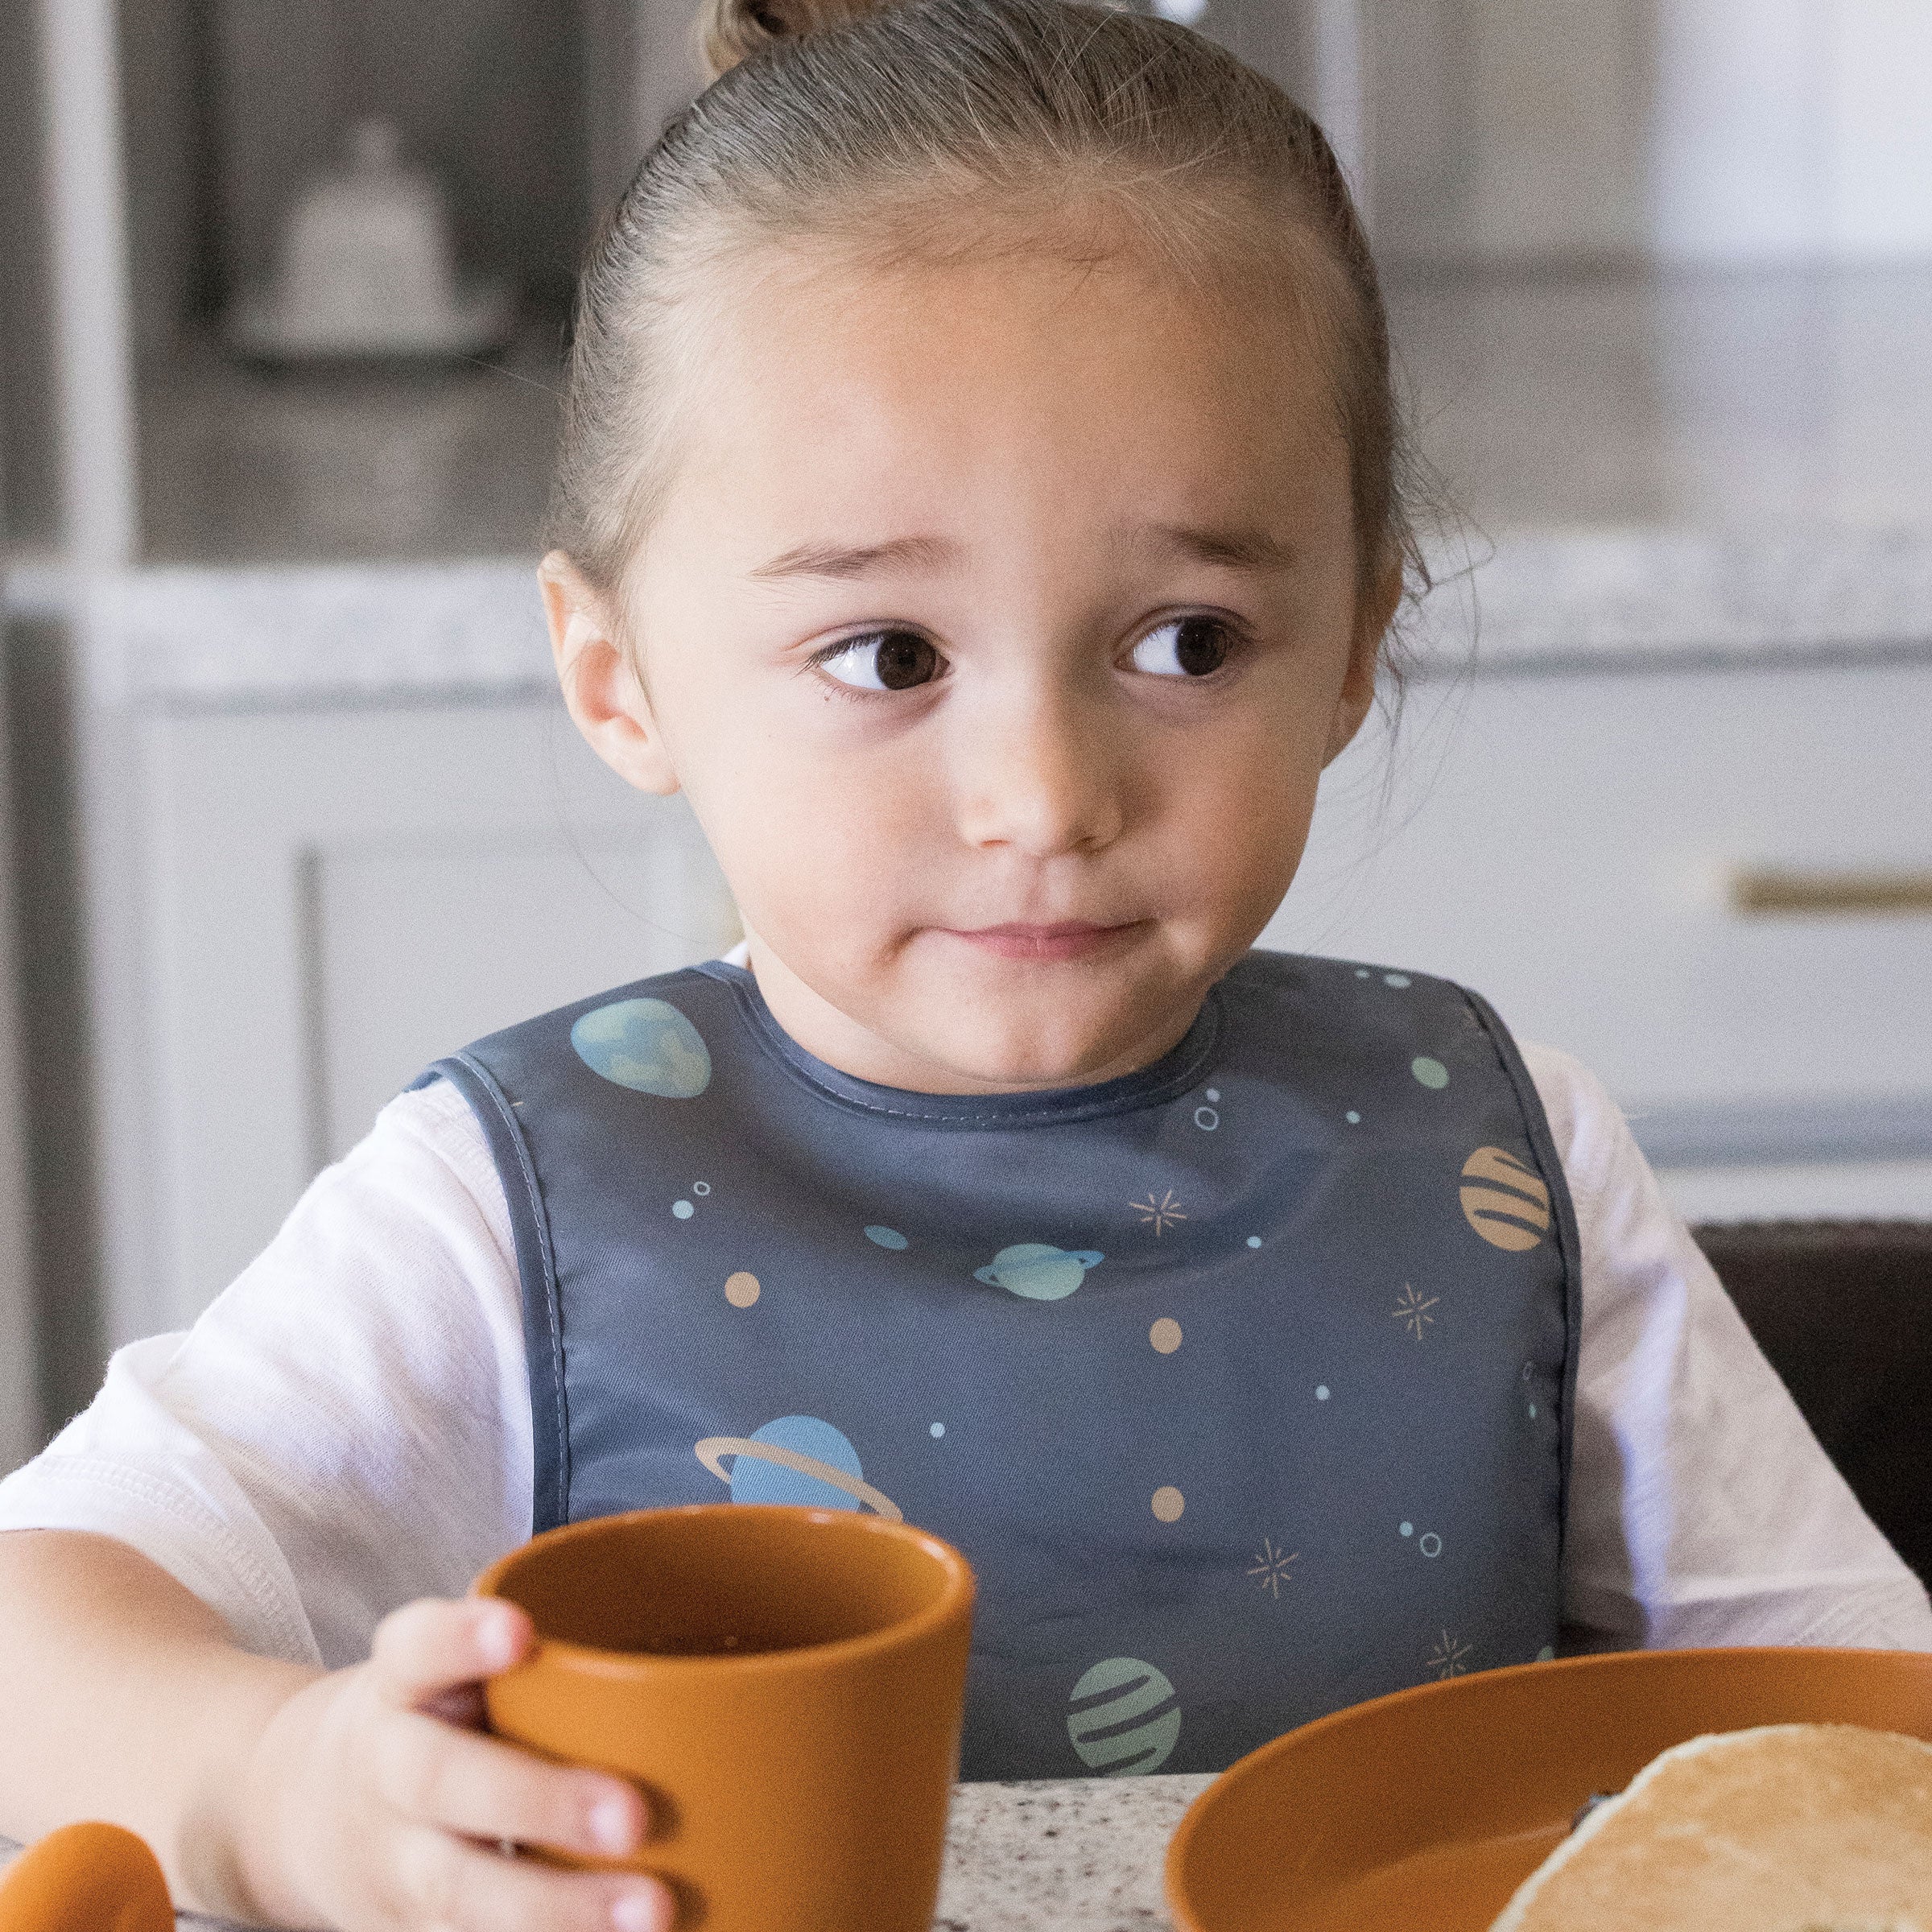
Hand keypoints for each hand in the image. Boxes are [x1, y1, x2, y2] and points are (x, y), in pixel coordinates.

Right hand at [235, 1597, 676, 1930]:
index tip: (519, 1631)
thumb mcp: (450, 1665)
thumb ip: (542, 1659)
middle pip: (444, 1781)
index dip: (461, 1638)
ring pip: (463, 1889)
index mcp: (400, 1685)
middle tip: (634, 1815)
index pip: (416, 1647)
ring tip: (652, 1912)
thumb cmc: (431, 1714)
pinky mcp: (412, 1929)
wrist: (300, 1809)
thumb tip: (712, 1667)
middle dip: (539, 1800)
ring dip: (558, 1910)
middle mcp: (386, 1770)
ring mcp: (394, 1860)